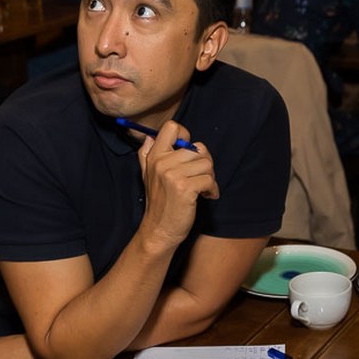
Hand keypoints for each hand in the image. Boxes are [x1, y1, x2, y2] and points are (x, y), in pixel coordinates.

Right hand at [135, 120, 217, 251]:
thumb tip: (149, 137)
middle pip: (198, 149)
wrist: (159, 230)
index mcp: (154, 156)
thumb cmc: (158, 203)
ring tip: (203, 188)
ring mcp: (173, 175)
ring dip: (210, 178)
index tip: (190, 154)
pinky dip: (212, 190)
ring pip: (207, 164)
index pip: (172, 127)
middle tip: (202, 177)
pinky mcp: (185, 188)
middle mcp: (162, 162)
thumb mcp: (147, 176)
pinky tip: (207, 197)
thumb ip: (146, 155)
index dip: (186, 137)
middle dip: (205, 164)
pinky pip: (209, 180)